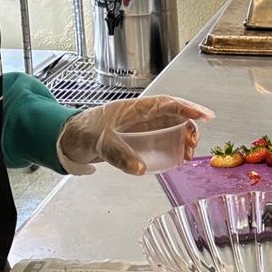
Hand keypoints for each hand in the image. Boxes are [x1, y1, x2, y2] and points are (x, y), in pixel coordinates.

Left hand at [58, 95, 213, 174]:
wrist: (65, 141)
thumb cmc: (81, 132)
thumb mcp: (99, 141)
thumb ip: (119, 154)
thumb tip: (141, 168)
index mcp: (134, 109)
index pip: (167, 104)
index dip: (188, 108)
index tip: (205, 117)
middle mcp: (140, 117)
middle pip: (173, 117)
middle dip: (189, 127)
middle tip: (194, 144)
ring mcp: (138, 129)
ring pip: (168, 130)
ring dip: (182, 139)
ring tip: (188, 153)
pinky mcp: (135, 142)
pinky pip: (159, 142)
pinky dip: (171, 149)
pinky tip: (175, 158)